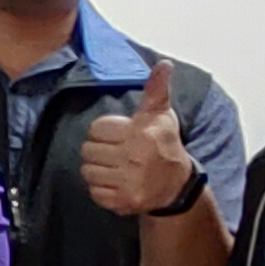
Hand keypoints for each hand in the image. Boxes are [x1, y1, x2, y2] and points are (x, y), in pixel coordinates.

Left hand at [80, 60, 199, 217]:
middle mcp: (135, 158)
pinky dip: (101, 189)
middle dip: (99, 150)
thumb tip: (164, 64)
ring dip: (97, 170)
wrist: (177, 185)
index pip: (96, 128)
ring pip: (88, 171)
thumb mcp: (162, 114)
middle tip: (116, 153)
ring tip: (116, 168)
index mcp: (141, 133)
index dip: (105, 131)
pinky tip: (117, 183)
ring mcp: (129, 182)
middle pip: (88, 150)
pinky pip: (94, 192)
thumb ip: (156, 89)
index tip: (120, 136)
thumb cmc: (164, 143)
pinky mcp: (123, 201)